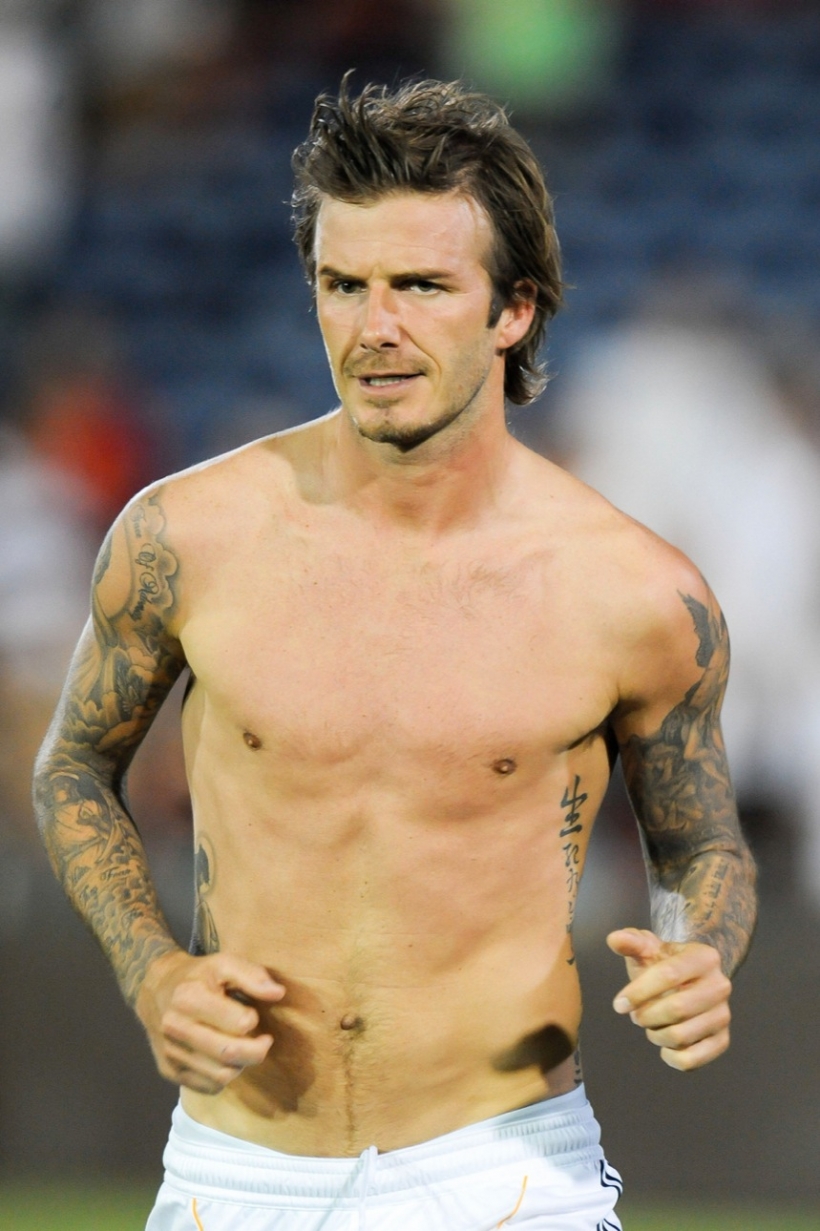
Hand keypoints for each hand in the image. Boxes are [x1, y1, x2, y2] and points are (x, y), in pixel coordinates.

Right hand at [136, 948, 285, 1093]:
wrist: (155, 990)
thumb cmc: (197, 976)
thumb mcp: (224, 963)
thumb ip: (253, 975)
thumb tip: (278, 993)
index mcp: (190, 998)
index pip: (239, 1023)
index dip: (253, 1019)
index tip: (252, 1014)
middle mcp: (176, 1028)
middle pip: (230, 1054)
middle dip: (257, 1051)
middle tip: (265, 1041)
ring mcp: (170, 1052)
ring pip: (221, 1076)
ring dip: (241, 1065)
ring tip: (242, 1047)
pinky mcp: (169, 1070)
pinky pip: (208, 1086)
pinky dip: (223, 1076)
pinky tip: (224, 1058)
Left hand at [607, 928, 731, 1070]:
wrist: (689, 981)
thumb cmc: (663, 964)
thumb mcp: (648, 948)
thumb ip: (631, 942)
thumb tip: (614, 939)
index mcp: (705, 957)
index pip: (668, 975)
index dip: (638, 992)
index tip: (619, 1004)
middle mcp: (720, 985)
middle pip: (677, 1009)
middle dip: (646, 1016)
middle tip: (636, 1015)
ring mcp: (723, 1015)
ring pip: (681, 1036)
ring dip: (655, 1035)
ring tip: (651, 1025)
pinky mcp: (722, 1040)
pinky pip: (691, 1060)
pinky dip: (669, 1056)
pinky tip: (664, 1044)